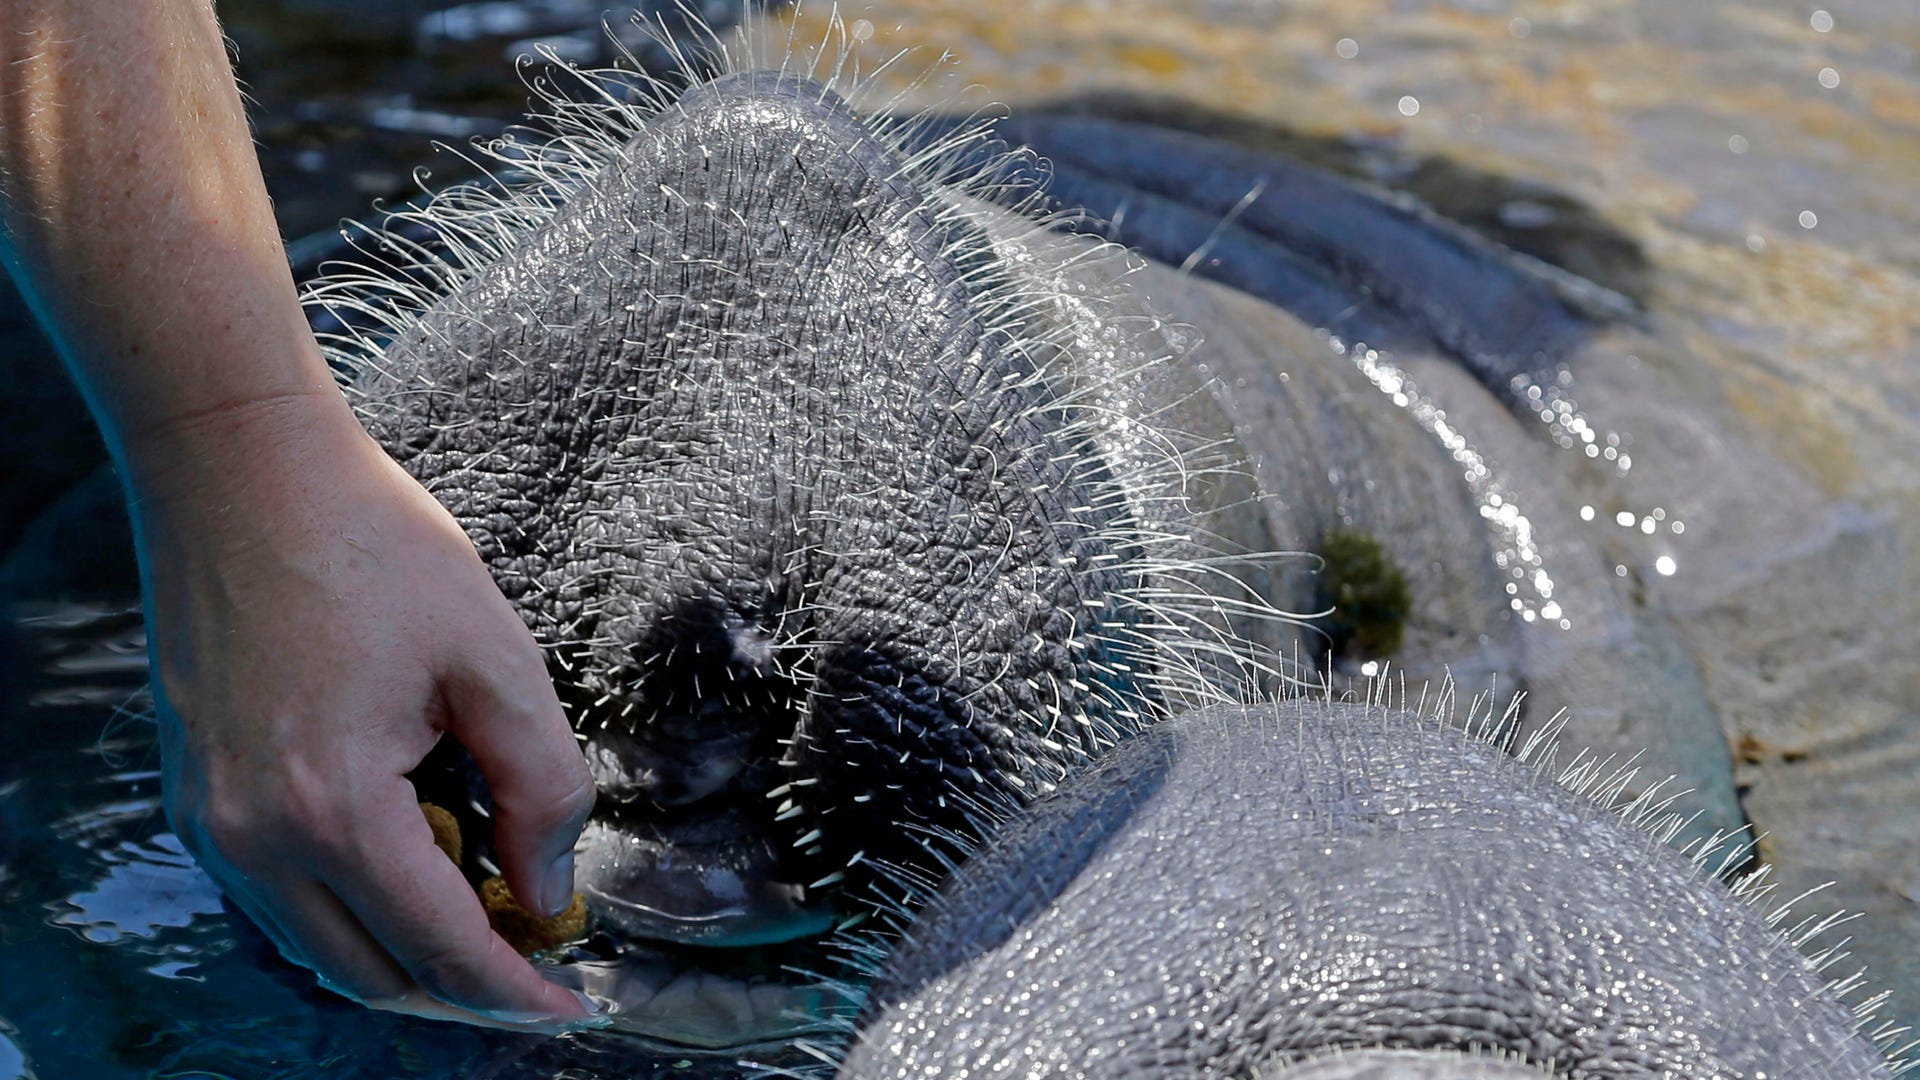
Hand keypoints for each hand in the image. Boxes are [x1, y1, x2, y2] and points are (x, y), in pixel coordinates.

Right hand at [131, 393, 598, 1028]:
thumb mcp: (497, 657)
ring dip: (405, 955)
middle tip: (538, 963)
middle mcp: (254, 839)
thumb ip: (541, 786)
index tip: (573, 1005)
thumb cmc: (375, 547)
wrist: (242, 473)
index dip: (517, 990)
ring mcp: (212, 825)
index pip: (441, 949)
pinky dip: (349, 912)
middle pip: (372, 975)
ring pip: (318, 949)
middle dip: (464, 987)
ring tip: (484, 916)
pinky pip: (277, 902)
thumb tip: (549, 889)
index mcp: (334, 807)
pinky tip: (411, 869)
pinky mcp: (197, 799)